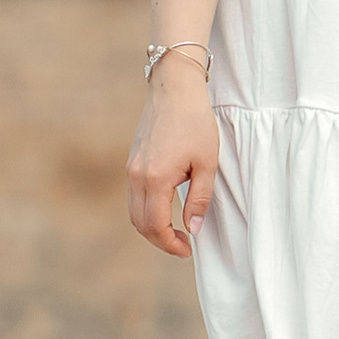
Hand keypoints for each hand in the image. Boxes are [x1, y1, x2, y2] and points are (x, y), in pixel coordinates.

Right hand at [126, 60, 218, 257]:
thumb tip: (192, 229)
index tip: (187, 249)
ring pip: (133, 212)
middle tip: (183, 245)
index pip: (156, 226)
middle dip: (160, 240)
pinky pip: (133, 197)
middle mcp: (136, 176)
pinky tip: (165, 209)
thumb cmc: (195, 122)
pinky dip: (146, 210)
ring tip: (175, 230)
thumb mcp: (207, 163)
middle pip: (140, 224)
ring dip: (151, 227)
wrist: (175, 89)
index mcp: (155, 179)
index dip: (171, 244)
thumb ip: (200, 199)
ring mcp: (130, 169)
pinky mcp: (131, 161)